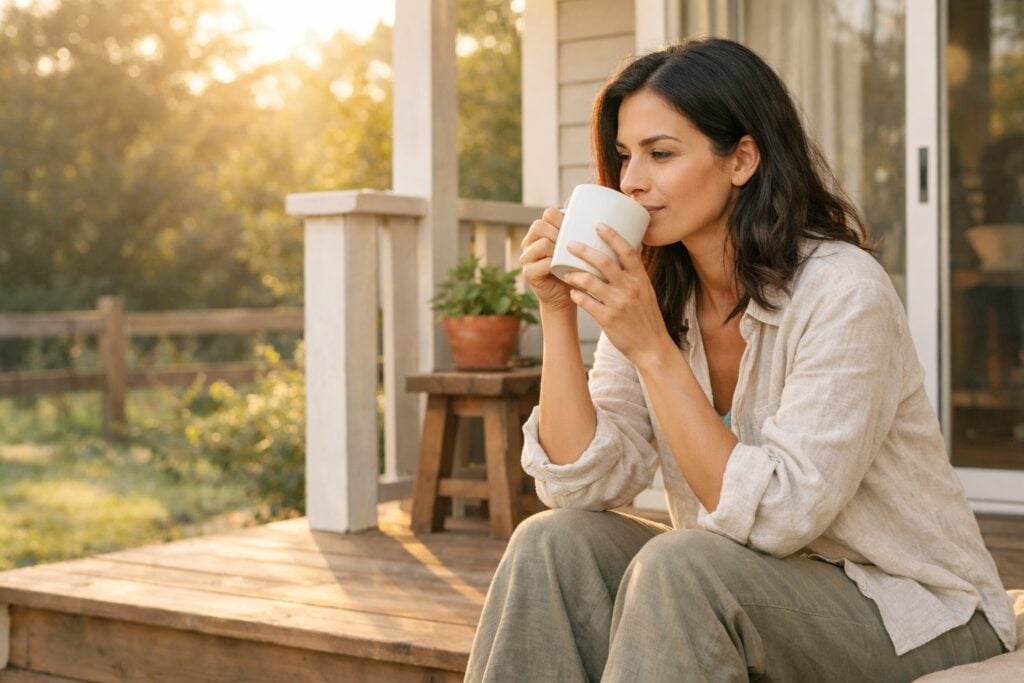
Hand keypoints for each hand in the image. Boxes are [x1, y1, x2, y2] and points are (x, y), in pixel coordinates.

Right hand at [519, 207, 574, 312]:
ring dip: (557, 247)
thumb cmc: (575, 269)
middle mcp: (530, 242)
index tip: (577, 227)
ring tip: (568, 255)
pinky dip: (553, 264)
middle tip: (572, 242)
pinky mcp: (528, 274)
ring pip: (540, 242)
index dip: (563, 217)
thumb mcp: (578, 245)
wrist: (567, 297)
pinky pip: (540, 264)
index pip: (548, 214)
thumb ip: (575, 224)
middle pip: (540, 225)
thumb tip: (576, 198)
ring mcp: (527, 258)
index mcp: (542, 232)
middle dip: (558, 231)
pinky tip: (563, 268)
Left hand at [563, 224, 674, 366]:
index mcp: (641, 279)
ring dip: (575, 274)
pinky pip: (586, 302)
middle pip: (604, 262)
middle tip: (570, 244)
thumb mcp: (647, 291)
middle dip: (584, 250)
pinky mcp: (608, 319)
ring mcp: (618, 304)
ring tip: (566, 272)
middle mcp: (630, 289)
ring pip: (590, 281)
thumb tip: (631, 247)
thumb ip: (635, 272)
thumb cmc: (646, 317)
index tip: (598, 225)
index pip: (627, 251)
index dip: (612, 236)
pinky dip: (576, 295)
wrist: (651, 347)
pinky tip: (572, 292)